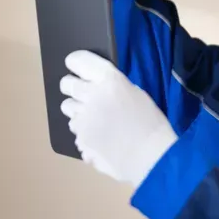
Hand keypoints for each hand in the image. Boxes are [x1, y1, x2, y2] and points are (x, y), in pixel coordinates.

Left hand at [60, 50, 176, 187]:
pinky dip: (83, 132)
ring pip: (67, 107)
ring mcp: (83, 119)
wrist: (151, 158)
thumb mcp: (135, 93)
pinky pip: (75, 130)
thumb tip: (97, 87)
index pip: (78, 60)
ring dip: (77, 110)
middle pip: (67, 83)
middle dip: (72, 87)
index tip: (76, 66)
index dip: (75, 62)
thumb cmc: (150, 123)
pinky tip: (100, 138)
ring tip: (94, 119)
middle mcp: (91, 95)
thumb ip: (113, 87)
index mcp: (109, 80)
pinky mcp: (80, 138)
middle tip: (83, 94)